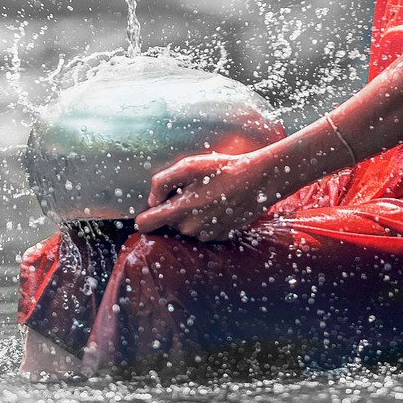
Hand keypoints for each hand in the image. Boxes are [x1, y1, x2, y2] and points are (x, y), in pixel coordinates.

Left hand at [133, 151, 273, 242]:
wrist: (258, 181)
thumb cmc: (222, 169)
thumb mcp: (188, 166)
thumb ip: (162, 182)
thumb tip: (152, 200)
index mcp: (179, 211)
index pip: (145, 225)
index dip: (145, 216)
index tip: (151, 208)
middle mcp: (190, 229)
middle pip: (169, 224)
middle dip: (174, 209)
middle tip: (191, 191)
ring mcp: (207, 235)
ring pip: (187, 227)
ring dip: (192, 214)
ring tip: (207, 195)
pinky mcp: (221, 236)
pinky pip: (204, 230)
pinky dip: (207, 219)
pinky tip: (218, 204)